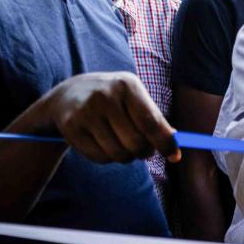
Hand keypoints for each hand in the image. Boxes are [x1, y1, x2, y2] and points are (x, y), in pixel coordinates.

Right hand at [39, 72, 178, 163]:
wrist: (69, 93)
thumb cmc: (113, 98)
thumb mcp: (134, 98)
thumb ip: (155, 119)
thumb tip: (175, 147)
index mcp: (127, 85)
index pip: (151, 122)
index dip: (165, 143)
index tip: (174, 156)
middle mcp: (106, 96)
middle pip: (136, 142)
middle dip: (144, 152)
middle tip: (143, 150)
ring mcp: (86, 111)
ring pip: (118, 153)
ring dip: (126, 157)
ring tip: (124, 146)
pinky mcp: (71, 127)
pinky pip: (99, 157)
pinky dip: (108, 158)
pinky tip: (105, 145)